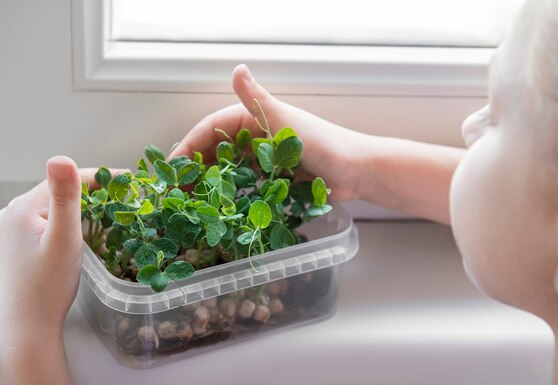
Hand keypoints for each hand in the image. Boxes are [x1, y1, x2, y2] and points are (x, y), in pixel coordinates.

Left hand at [0, 157, 126, 384]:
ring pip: (55, 205)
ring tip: (112, 207)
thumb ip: (65, 198)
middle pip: (61, 190)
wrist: (27, 325)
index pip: (67, 179)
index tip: (130, 179)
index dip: (101, 176)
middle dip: (94, 189)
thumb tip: (61, 158)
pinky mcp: (17, 243)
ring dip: (83, 204)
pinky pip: (48, 219)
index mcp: (23, 208)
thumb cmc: (47, 286)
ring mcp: (13, 229)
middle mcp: (13, 213)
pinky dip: (70, 218)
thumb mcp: (64, 239)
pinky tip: (85, 226)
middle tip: (126, 194)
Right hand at [169, 64, 371, 200]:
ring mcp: (264, 156)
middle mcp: (255, 134)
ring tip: (193, 204)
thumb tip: (238, 68)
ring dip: (210, 184)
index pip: (210, 129)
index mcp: (253, 116)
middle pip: (215, 151)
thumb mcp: (286, 121)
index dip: (188, 147)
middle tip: (176, 194)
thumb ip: (258, 100)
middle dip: (194, 170)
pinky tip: (220, 208)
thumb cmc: (325, 143)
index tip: (171, 169)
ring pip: (227, 169)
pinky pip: (245, 184)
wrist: (357, 170)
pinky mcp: (273, 176)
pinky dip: (231, 194)